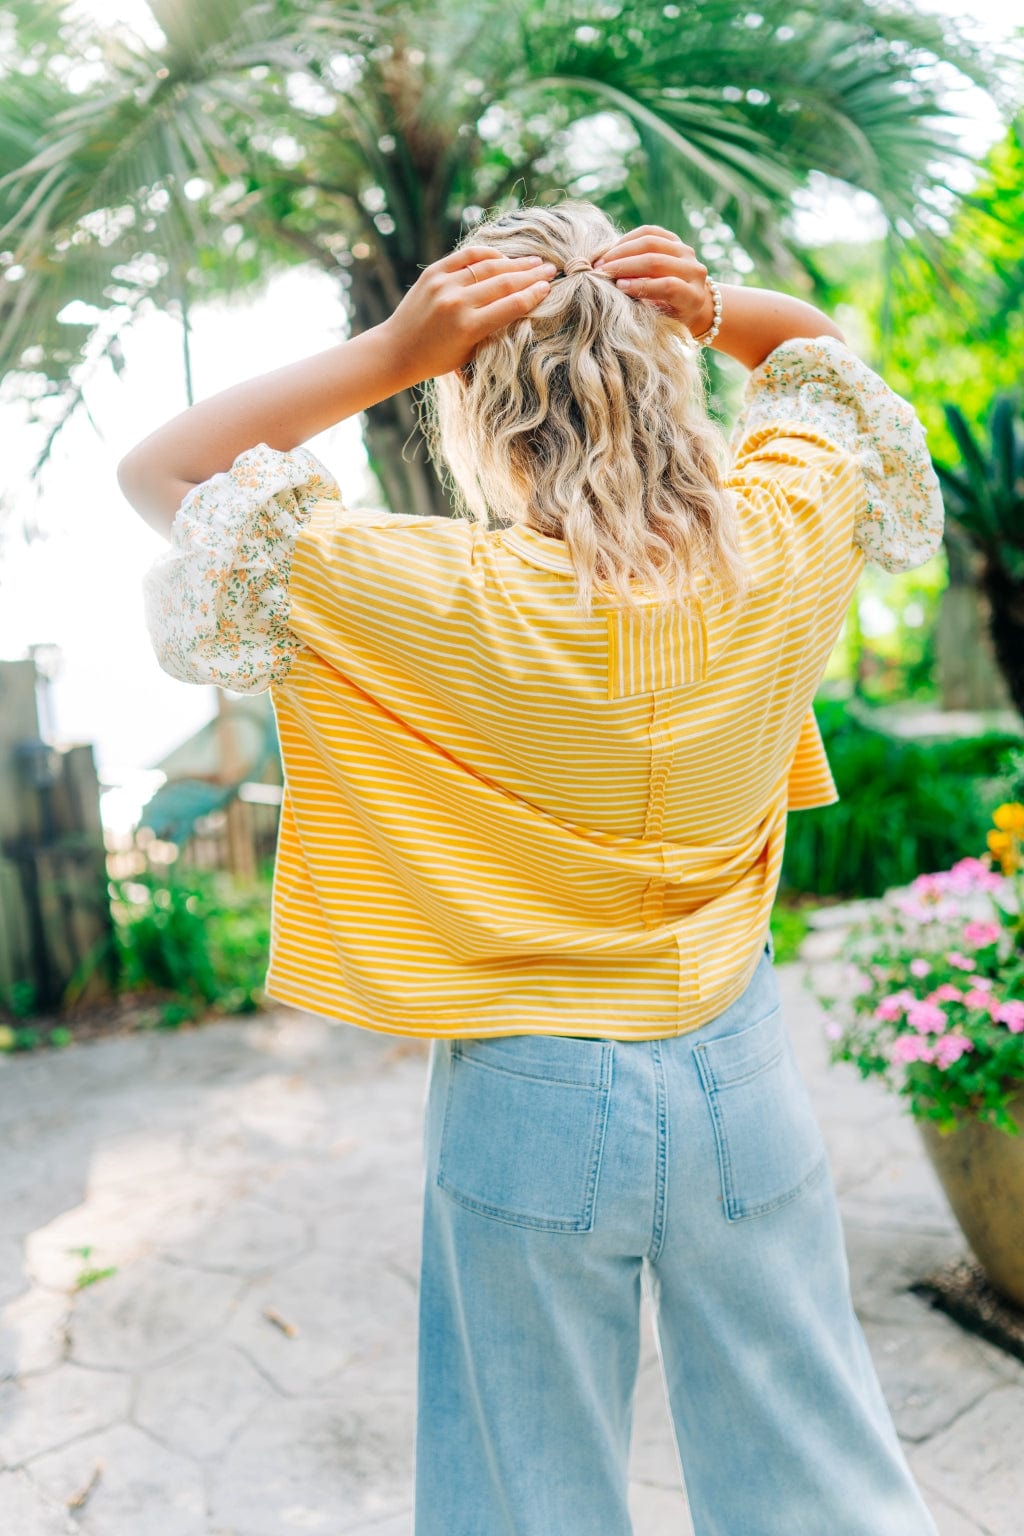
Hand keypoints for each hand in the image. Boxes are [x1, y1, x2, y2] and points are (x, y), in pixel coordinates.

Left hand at [382, 246, 557, 385]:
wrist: (397, 350)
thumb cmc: (437, 359)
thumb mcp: (470, 353)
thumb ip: (493, 330)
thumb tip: (522, 306)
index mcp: (469, 327)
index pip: (512, 305)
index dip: (534, 294)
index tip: (549, 288)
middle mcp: (457, 302)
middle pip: (504, 282)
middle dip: (531, 275)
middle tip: (550, 269)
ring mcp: (444, 284)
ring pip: (488, 266)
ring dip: (515, 263)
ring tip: (534, 260)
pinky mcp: (433, 273)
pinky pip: (466, 257)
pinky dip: (487, 254)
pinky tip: (503, 257)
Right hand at [592, 225, 712, 331]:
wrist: (686, 302)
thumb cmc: (667, 319)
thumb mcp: (659, 322)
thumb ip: (645, 311)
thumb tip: (616, 295)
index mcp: (693, 297)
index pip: (669, 286)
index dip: (641, 285)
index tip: (618, 287)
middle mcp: (695, 272)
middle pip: (657, 261)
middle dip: (625, 266)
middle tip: (600, 272)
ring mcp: (686, 252)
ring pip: (652, 242)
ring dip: (622, 250)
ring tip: (602, 261)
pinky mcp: (676, 239)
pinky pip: (650, 232)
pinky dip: (628, 239)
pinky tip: (612, 250)